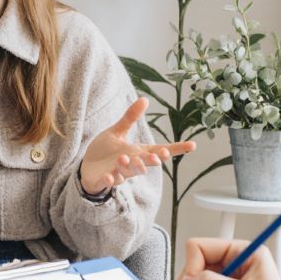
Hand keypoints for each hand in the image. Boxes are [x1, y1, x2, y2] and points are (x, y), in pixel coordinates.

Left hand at [79, 97, 195, 193]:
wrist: (87, 168)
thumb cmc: (104, 151)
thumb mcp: (117, 132)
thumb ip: (130, 118)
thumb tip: (145, 98)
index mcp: (137, 152)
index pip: (160, 150)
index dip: (176, 149)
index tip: (193, 145)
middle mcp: (132, 164)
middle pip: (146, 163)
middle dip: (152, 160)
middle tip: (158, 156)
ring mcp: (119, 173)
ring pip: (128, 172)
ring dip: (129, 167)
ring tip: (124, 158)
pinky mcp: (104, 180)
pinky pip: (109, 182)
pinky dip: (110, 180)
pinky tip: (109, 178)